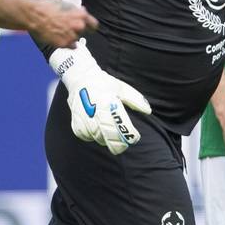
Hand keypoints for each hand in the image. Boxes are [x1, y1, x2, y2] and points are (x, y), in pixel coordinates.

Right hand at [29, 0, 98, 47]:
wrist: (34, 15)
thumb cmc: (47, 6)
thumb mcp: (64, 2)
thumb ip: (75, 9)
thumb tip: (82, 10)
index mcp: (81, 15)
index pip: (94, 25)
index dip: (90, 26)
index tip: (88, 28)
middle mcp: (79, 27)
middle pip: (84, 32)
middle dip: (77, 30)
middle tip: (68, 27)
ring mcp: (71, 36)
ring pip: (75, 39)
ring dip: (70, 36)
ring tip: (59, 30)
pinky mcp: (63, 44)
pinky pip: (69, 46)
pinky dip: (65, 43)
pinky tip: (57, 37)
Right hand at [49, 39, 151, 154]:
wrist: (81, 78)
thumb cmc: (104, 84)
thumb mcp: (121, 88)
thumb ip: (135, 100)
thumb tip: (148, 111)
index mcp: (108, 102)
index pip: (120, 123)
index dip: (128, 134)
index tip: (135, 137)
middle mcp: (95, 111)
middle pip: (108, 135)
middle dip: (118, 144)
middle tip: (124, 145)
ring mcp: (83, 117)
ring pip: (97, 137)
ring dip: (105, 140)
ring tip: (111, 136)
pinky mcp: (75, 121)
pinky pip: (85, 136)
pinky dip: (92, 137)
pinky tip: (97, 132)